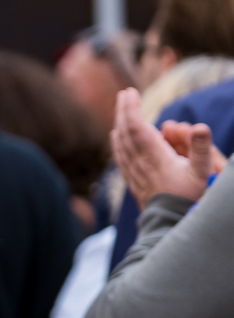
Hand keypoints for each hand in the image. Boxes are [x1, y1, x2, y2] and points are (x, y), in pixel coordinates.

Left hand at [113, 89, 213, 205]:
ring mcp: (134, 173)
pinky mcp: (133, 181)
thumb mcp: (202, 172)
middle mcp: (140, 163)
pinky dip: (117, 142)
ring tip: (121, 109)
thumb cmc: (189, 197)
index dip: (132, 108)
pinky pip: (120, 157)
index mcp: (155, 157)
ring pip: (121, 144)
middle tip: (125, 94)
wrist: (170, 224)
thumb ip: (201, 148)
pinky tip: (116, 136)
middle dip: (124, 111)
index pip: (137, 127)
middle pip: (126, 132)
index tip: (130, 92)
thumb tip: (200, 126)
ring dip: (120, 124)